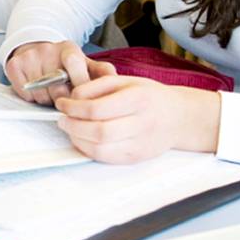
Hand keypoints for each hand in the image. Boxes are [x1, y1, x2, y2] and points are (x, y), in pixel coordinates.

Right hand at [5, 40, 115, 105]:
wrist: (36, 50)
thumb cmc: (64, 63)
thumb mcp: (86, 64)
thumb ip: (102, 73)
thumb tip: (118, 82)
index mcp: (69, 48)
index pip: (75, 65)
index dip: (79, 86)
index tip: (83, 98)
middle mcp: (48, 49)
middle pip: (58, 88)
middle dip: (63, 98)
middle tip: (65, 96)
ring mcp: (30, 56)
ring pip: (41, 94)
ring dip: (47, 100)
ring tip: (51, 91)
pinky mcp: (15, 65)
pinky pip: (25, 93)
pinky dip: (31, 97)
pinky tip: (37, 89)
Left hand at [55, 77, 221, 163]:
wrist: (178, 117)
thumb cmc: (149, 96)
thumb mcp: (126, 80)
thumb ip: (98, 85)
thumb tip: (73, 96)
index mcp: (138, 99)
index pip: (98, 108)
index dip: (74, 107)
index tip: (63, 103)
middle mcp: (141, 123)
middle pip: (99, 132)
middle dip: (73, 126)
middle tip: (61, 118)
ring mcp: (140, 144)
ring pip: (101, 149)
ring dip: (77, 139)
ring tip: (69, 128)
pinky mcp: (136, 158)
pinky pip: (106, 158)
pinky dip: (88, 150)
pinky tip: (82, 139)